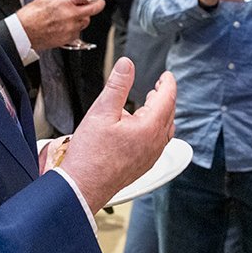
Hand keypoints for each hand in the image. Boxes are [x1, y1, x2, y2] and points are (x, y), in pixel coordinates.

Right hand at [16, 0, 106, 49]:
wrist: (24, 33)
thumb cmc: (31, 16)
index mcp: (65, 2)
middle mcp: (71, 14)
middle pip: (95, 8)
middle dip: (99, 4)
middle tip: (99, 2)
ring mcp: (72, 27)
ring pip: (86, 20)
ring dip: (84, 16)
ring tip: (73, 15)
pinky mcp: (70, 38)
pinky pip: (78, 30)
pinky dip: (75, 27)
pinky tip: (66, 25)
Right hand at [59, 58, 176, 211]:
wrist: (82, 187)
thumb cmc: (90, 156)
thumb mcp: (101, 112)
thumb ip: (117, 85)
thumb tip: (127, 65)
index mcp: (150, 128)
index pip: (167, 98)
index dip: (167, 83)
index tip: (166, 76)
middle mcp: (155, 144)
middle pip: (169, 113)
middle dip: (165, 96)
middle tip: (159, 86)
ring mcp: (150, 157)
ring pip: (165, 129)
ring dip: (161, 113)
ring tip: (151, 103)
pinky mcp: (143, 165)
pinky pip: (158, 142)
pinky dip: (155, 128)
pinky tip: (142, 128)